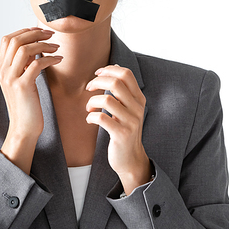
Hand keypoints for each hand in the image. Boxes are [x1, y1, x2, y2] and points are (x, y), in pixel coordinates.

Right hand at [0, 27, 61, 172]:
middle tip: (51, 35)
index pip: (7, 39)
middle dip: (35, 34)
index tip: (40, 32)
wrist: (23, 128)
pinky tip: (59, 60)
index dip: (24, 31)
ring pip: (25, 49)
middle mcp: (3, 71)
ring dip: (43, 44)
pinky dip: (50, 58)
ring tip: (56, 47)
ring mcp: (11, 78)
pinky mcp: (22, 86)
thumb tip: (34, 47)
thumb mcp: (21, 81)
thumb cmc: (27, 105)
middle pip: (15, 40)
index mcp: (1, 68)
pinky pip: (37, 64)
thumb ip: (23, 65)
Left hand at [85, 64, 151, 194]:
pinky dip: (91, 117)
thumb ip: (122, 93)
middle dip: (97, 82)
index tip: (97, 74)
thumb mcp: (128, 110)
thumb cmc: (124, 130)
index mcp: (139, 99)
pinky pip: (101, 118)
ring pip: (106, 100)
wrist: (130, 158)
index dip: (109, 70)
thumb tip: (111, 69)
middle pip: (115, 83)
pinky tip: (90, 120)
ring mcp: (130, 122)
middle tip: (89, 88)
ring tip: (89, 108)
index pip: (126, 74)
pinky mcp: (121, 134)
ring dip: (92, 102)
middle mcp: (137, 108)